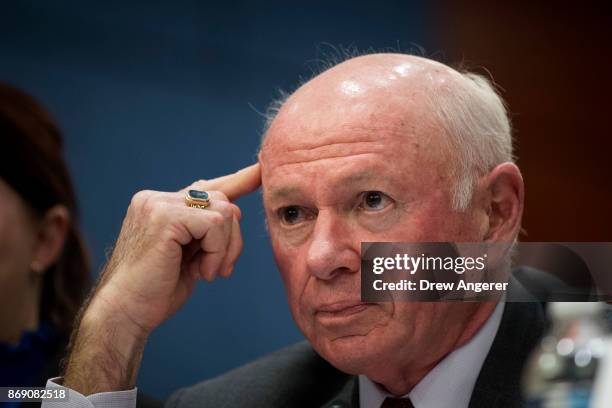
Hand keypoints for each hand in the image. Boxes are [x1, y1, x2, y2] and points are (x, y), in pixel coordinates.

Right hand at [63, 163, 260, 393]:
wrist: (126, 312)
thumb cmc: (156, 290)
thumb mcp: (189, 255)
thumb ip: (205, 231)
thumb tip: (235, 211)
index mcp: (160, 205)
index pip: (205, 188)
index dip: (236, 181)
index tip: (258, 171)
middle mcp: (157, 198)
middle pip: (222, 201)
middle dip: (232, 238)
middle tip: (220, 269)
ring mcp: (159, 204)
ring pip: (223, 211)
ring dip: (225, 248)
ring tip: (207, 272)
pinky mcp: (165, 217)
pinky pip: (215, 224)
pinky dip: (218, 251)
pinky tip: (203, 272)